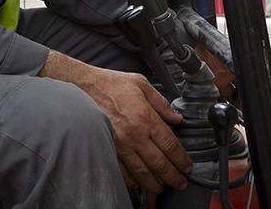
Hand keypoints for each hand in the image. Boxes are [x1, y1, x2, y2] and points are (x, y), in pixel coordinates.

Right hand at [41, 52, 190, 193]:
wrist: (84, 87)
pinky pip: (123, 172)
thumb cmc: (111, 85)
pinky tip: (140, 183)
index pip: (171, 146)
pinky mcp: (108, 150)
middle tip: (180, 182)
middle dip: (173, 177)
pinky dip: (133, 182)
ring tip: (162, 187)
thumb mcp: (142, 84)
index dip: (182, 160)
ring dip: (155, 184)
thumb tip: (176, 118)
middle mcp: (134, 135)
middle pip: (160, 164)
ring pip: (142, 173)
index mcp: (145, 118)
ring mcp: (120, 145)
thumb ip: (162, 103)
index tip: (186, 166)